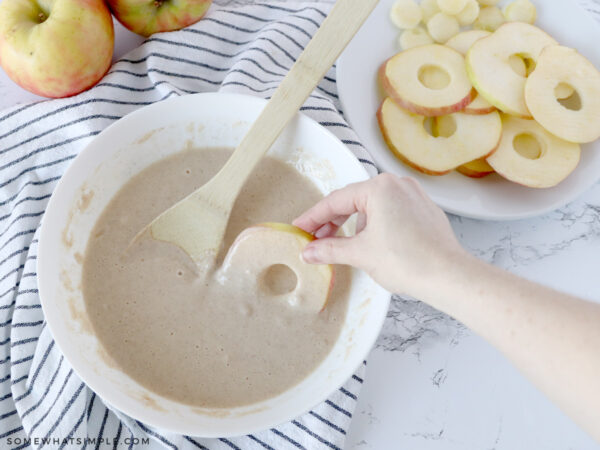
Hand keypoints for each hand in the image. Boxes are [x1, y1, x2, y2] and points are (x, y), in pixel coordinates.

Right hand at [293, 174, 467, 297]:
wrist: (448, 276)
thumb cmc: (409, 261)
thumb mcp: (360, 254)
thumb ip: (330, 249)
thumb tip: (309, 251)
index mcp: (379, 187)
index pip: (336, 201)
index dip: (313, 217)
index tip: (300, 228)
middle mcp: (397, 184)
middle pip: (354, 201)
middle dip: (333, 222)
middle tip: (315, 239)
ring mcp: (413, 196)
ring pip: (373, 207)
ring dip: (354, 225)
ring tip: (342, 246)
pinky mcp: (424, 210)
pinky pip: (391, 213)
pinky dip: (374, 226)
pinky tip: (368, 243)